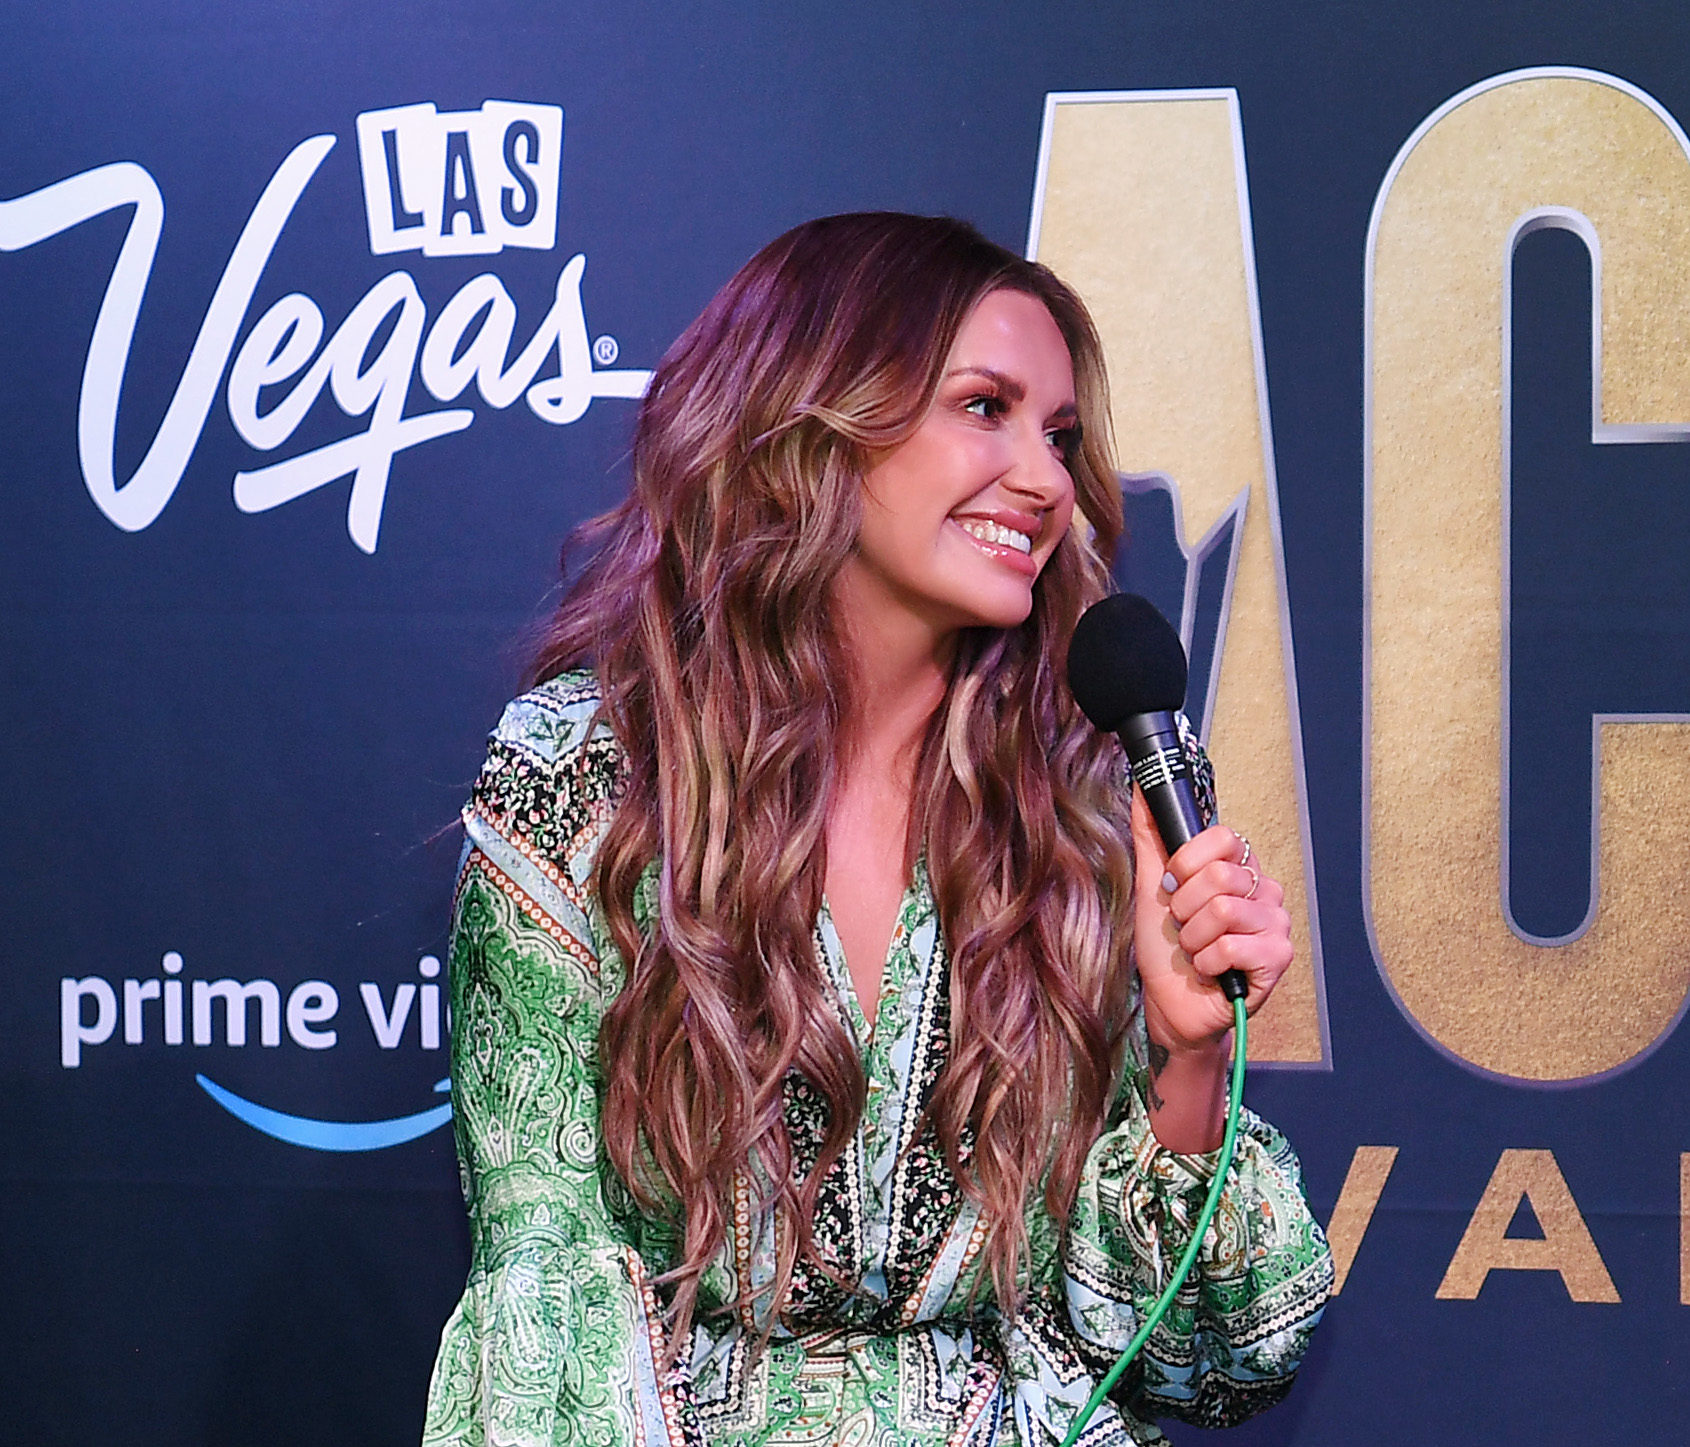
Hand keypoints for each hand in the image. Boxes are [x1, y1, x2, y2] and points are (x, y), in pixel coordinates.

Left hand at [1130, 788, 1292, 1058]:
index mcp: (1238, 867)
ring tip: (1197, 951)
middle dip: (1184, 908)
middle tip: (1185, 927)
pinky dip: (1208, 962)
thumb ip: (1150, 833)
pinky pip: (1233, 946)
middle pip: (1219, 876)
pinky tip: (1211, 970)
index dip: (1186, 863)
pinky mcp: (1279, 957)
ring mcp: (1276, 923)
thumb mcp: (1151, 884)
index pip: (1222, 836)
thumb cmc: (1166, 947)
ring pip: (1224, 911)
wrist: (1171, 1003)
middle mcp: (1264, 889)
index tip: (1173, 887)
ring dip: (1194, 939)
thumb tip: (1139, 785)